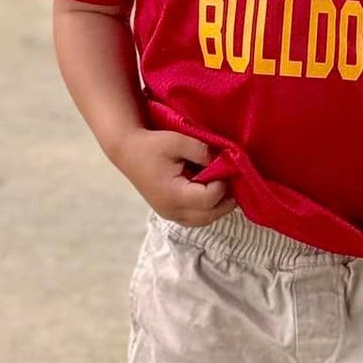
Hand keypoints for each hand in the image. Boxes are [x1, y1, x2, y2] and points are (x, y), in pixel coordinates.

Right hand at [113, 130, 235, 226]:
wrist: (127, 151)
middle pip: (209, 216)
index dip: (222, 186)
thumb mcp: (177, 141)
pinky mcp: (168, 212)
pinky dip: (207, 210)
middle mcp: (171, 210)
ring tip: (225, 189)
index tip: (226, 170)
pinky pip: (195, 218)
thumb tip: (223, 160)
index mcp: (173, 194)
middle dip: (225, 201)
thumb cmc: (151, 145)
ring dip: (217, 208)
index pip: (208, 199)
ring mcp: (169, 214)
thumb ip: (201, 151)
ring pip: (203, 221)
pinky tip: (212, 194)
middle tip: (234, 183)